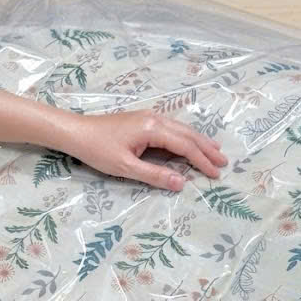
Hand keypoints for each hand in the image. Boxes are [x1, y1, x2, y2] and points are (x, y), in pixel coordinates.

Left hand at [59, 110, 227, 190]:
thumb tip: (182, 183)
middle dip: (207, 149)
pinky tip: (191, 143)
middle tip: (224, 163)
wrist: (76, 132)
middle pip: (188, 134)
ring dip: (200, 141)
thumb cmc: (98, 150)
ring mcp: (150, 118)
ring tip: (215, 151)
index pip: (185, 145)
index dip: (202, 161)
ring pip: (182, 129)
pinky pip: (173, 129)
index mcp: (152, 128)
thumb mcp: (126, 167)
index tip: (216, 174)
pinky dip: (187, 137)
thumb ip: (155, 175)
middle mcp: (155, 119)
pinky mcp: (144, 121)